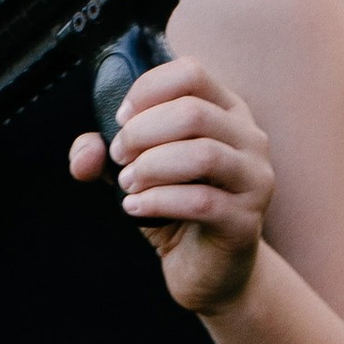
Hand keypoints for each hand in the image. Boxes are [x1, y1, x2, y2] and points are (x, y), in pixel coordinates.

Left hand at [70, 56, 274, 314]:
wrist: (209, 270)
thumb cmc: (176, 210)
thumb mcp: (138, 172)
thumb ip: (105, 156)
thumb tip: (88, 151)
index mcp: (227, 112)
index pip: (191, 73)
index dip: (147, 91)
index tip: (121, 119)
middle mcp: (249, 139)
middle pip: (194, 112)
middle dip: (142, 133)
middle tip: (120, 157)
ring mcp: (255, 180)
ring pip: (203, 155)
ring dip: (152, 166)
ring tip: (128, 184)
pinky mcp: (246, 222)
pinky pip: (201, 202)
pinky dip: (159, 201)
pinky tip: (135, 209)